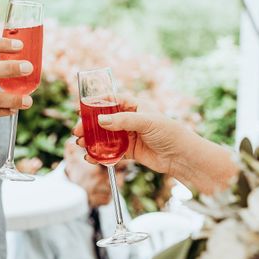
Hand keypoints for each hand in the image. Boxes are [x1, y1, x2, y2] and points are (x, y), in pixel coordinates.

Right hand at [73, 96, 196, 176]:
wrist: (181, 156)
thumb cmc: (169, 133)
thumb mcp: (146, 122)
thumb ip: (123, 120)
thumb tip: (100, 121)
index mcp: (135, 106)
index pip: (112, 101)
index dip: (96, 104)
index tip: (82, 109)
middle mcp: (130, 119)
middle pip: (104, 120)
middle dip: (90, 126)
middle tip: (77, 131)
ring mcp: (129, 136)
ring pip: (105, 137)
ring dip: (92, 140)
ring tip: (81, 144)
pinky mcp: (130, 151)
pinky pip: (111, 152)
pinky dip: (100, 154)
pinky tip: (91, 157)